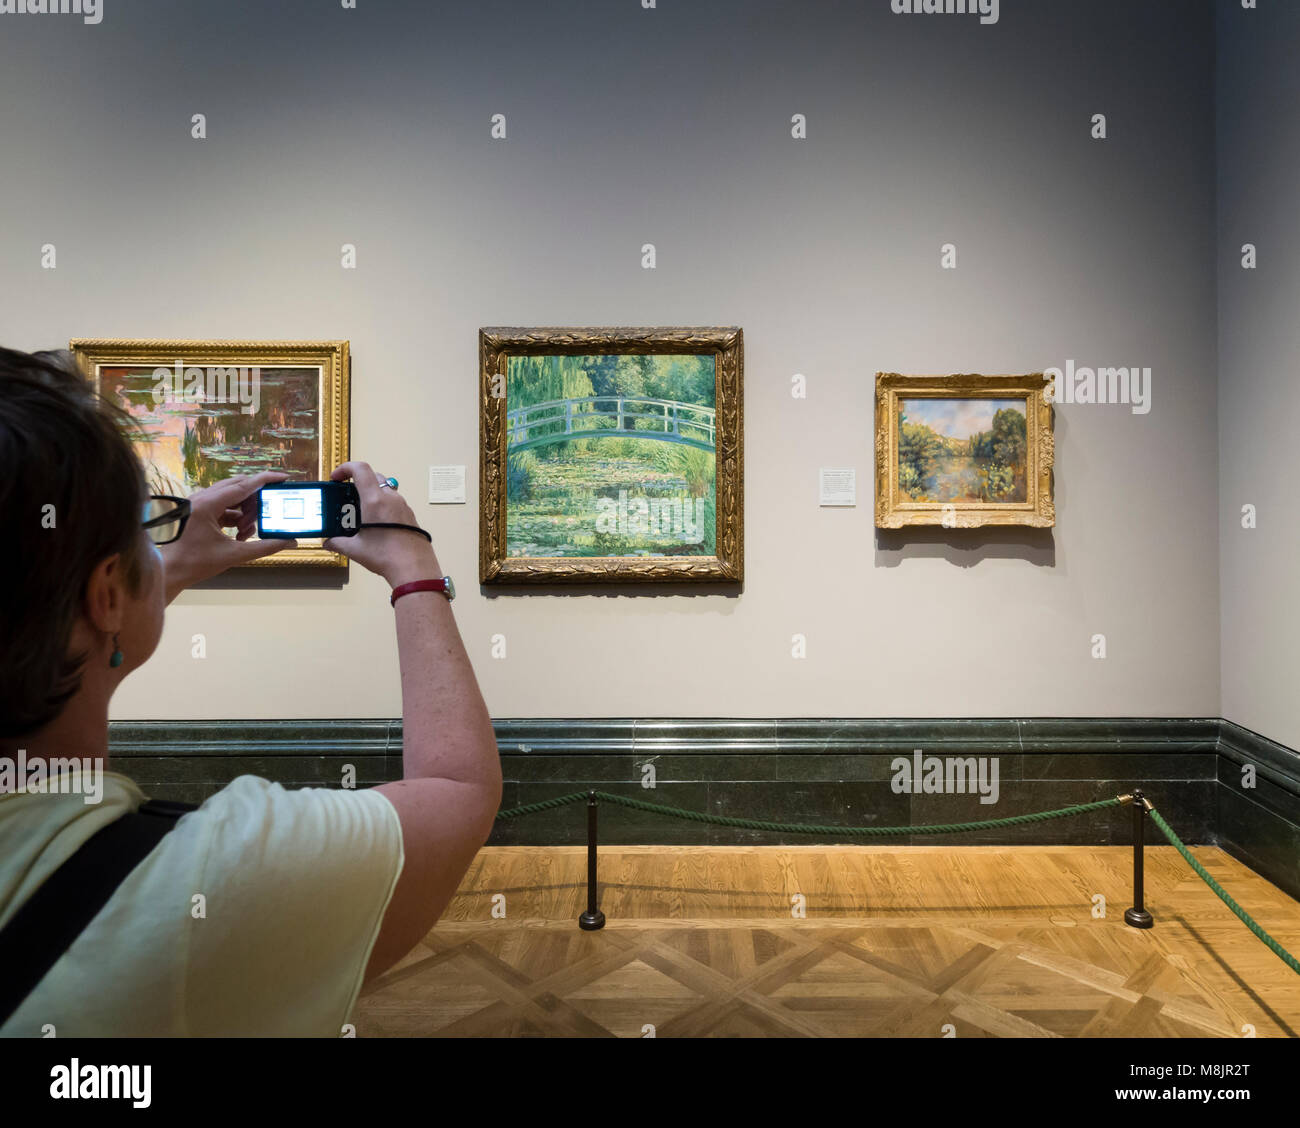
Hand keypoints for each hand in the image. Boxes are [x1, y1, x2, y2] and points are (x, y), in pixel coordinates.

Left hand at [159, 470, 298, 600]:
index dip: (266, 480)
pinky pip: (223, 507)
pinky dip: (235, 518)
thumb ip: (265, 547)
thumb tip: (289, 542)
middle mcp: (201, 498)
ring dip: (244, 512)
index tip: (284, 477)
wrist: (167, 572)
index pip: (243, 485)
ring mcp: (198, 504)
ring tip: (246, 533)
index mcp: (207, 504)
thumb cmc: (194, 564)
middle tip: (265, 516)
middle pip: (238, 487)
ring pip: (231, 498)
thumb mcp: (233, 555)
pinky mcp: (198, 511)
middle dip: (255, 502)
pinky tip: (238, 535)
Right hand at [323, 461, 440, 586]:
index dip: (345, 468)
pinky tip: (377, 523)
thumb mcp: (355, 549)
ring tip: (361, 510)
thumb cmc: (388, 556)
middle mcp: (391, 498)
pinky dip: (383, 504)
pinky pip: (395, 502)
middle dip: (358, 480)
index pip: (360, 469)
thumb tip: (329, 542)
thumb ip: (338, 543)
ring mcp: (403, 506)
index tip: (336, 478)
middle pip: (374, 476)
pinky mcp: (411, 516)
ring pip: (386, 488)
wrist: (414, 569)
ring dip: (372, 492)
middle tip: (347, 493)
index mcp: (375, 500)